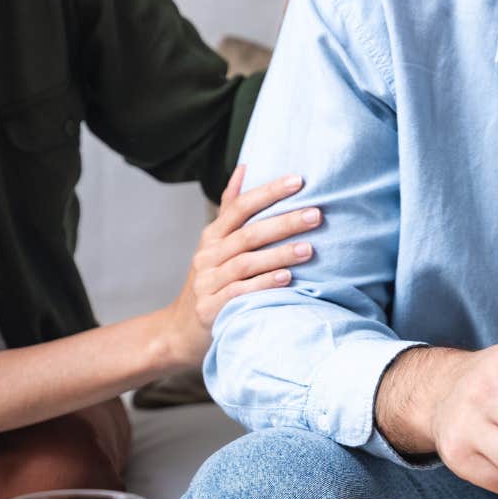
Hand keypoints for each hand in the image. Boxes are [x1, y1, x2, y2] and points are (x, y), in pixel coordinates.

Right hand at [161, 165, 319, 367]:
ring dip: (280, 254)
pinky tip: (287, 278)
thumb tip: (244, 167)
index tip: (298, 181)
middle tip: (317, 214)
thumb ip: (230, 209)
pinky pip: (240, 293)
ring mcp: (207, 283)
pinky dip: (264, 284)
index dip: (268, 192)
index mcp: (212, 236)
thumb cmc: (210, 282)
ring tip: (310, 249)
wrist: (180, 331)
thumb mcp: (215, 245)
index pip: (240, 206)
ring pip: (246, 263)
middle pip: (248, 234)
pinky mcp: (210, 309)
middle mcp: (207, 256)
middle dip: (284, 222)